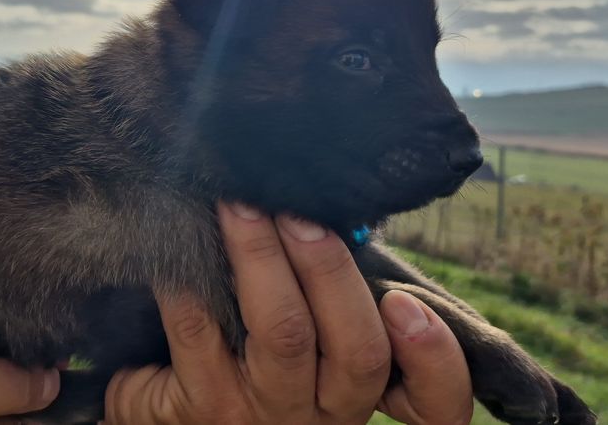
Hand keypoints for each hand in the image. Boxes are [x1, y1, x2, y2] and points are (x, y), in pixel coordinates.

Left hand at [106, 202, 472, 423]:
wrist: (171, 413)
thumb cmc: (247, 351)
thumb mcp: (304, 337)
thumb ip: (328, 295)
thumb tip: (328, 214)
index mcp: (358, 391)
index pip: (434, 406)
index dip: (436, 359)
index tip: (405, 302)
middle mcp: (322, 413)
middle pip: (359, 351)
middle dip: (330, 268)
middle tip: (299, 211)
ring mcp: (263, 415)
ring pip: (284, 331)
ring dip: (261, 254)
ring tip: (240, 204)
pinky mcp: (200, 407)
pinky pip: (199, 328)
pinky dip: (192, 277)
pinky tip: (183, 238)